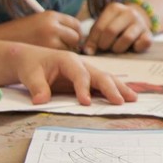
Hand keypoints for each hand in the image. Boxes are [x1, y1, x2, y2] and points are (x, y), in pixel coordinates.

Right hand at [0, 11, 82, 50]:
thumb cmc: (20, 32)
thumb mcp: (39, 22)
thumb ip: (57, 26)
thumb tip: (78, 36)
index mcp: (51, 15)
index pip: (75, 24)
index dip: (74, 32)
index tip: (70, 39)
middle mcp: (52, 26)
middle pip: (75, 36)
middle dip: (72, 43)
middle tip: (62, 47)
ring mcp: (48, 39)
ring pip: (69, 48)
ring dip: (64, 51)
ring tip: (50, 52)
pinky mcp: (44, 52)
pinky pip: (59, 56)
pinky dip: (56, 58)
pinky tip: (46, 57)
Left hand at [4, 43, 137, 105]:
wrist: (30, 59)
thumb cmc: (31, 66)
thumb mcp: (29, 75)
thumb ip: (37, 87)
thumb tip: (40, 101)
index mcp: (68, 60)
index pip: (80, 75)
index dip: (84, 88)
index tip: (86, 103)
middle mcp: (82, 64)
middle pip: (100, 75)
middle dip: (112, 88)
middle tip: (121, 101)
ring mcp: (86, 71)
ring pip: (106, 78)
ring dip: (120, 88)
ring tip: (133, 99)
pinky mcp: (87, 79)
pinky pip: (103, 84)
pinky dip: (115, 90)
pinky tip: (125, 97)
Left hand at [83, 2, 152, 54]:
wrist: (138, 20)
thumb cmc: (115, 26)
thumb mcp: (103, 26)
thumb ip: (93, 37)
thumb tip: (87, 51)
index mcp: (114, 8)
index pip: (99, 27)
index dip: (92, 41)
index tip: (90, 50)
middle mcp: (129, 12)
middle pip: (111, 31)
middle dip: (104, 44)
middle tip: (104, 48)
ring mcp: (140, 23)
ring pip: (127, 38)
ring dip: (118, 48)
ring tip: (116, 48)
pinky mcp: (149, 34)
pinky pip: (143, 43)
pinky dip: (136, 48)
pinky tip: (132, 48)